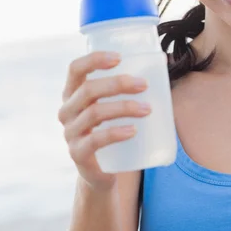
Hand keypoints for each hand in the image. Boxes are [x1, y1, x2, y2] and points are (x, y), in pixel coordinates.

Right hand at [57, 51, 150, 190]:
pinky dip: (116, 133)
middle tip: (144, 84)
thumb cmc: (110, 131)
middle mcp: (66, 111)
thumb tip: (163, 62)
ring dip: (124, 107)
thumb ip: (126, 88)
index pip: (75, 69)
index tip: (119, 58)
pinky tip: (133, 130)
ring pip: (95, 113)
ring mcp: (70, 133)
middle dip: (118, 84)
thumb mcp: (112, 108)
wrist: (101, 173)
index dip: (94, 60)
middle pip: (88, 89)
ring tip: (147, 109)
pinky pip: (96, 140)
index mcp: (72, 94)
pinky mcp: (78, 154)